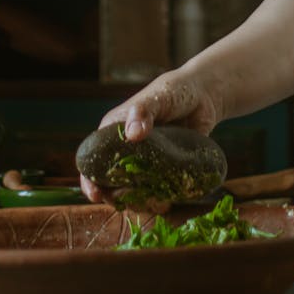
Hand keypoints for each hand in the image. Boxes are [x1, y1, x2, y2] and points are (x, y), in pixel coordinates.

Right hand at [79, 66, 222, 203]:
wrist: (202, 97)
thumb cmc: (173, 91)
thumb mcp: (157, 97)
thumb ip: (143, 111)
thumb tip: (132, 134)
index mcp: (113, 132)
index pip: (93, 160)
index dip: (90, 179)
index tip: (95, 194)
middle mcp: (125, 151)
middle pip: (110, 183)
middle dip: (117, 196)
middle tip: (131, 199)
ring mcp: (145, 164)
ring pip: (133, 192)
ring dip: (140, 202)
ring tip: (156, 200)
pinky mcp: (163, 173)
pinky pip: (156, 193)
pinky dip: (160, 201)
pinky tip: (168, 200)